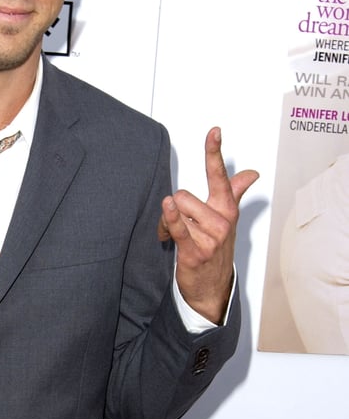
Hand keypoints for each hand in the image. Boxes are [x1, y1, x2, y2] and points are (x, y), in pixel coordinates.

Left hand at [157, 127, 257, 324]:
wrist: (212, 288)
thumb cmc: (216, 248)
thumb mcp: (228, 219)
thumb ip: (235, 192)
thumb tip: (252, 173)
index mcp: (227, 208)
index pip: (220, 175)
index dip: (214, 152)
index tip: (214, 131)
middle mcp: (221, 220)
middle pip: (183, 195)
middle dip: (174, 209)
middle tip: (178, 225)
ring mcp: (210, 236)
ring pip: (176, 209)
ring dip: (167, 222)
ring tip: (174, 236)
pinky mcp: (195, 251)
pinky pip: (178, 227)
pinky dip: (170, 218)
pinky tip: (167, 208)